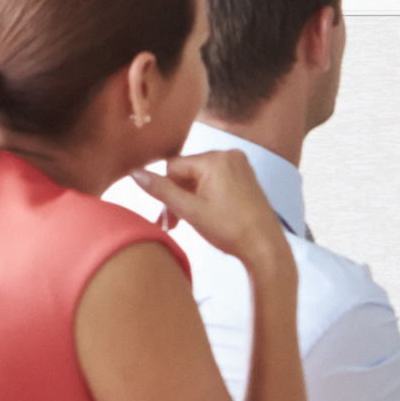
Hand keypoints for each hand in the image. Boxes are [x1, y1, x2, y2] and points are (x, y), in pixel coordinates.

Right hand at [129, 151, 293, 282]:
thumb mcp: (190, 210)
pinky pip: (215, 181)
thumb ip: (161, 190)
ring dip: (189, 199)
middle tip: (174, 225)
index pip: (173, 167)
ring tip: (187, 222)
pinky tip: (204, 215)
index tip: (167, 218)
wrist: (265, 246)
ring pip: (199, 178)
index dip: (166, 191)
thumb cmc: (229, 228)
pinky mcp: (245, 177)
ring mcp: (239, 165)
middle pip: (186, 172)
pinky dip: (205, 196)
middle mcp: (229, 154)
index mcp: (215, 158)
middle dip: (177, 197)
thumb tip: (134, 172)